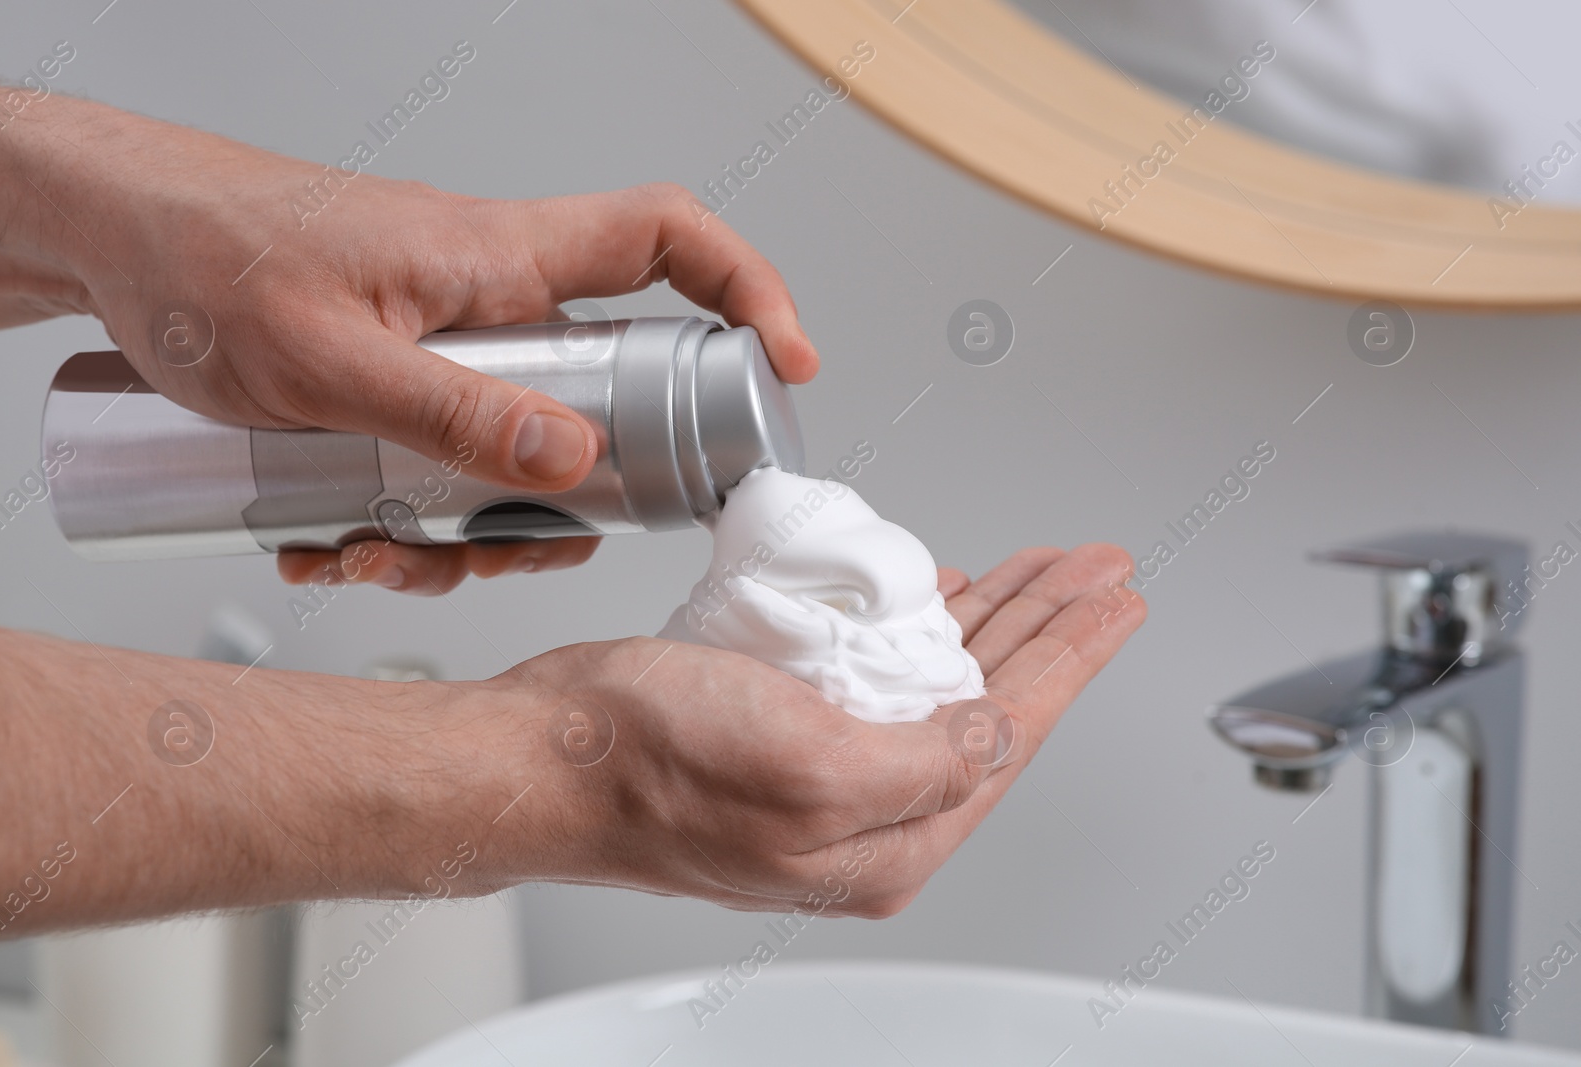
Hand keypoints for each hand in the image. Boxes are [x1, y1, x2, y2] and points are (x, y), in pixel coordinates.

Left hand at [0, 91, 816, 588]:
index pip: (666, 239)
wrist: (109, 244)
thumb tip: (574, 458)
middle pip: (604, 389)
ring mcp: (447, 346)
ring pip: (517, 452)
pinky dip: (403, 522)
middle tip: (521, 543)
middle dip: (573, 492)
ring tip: (376, 556)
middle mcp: (491, 301)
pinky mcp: (399, 384)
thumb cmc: (205, 258)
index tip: (785, 363)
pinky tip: (329, 544)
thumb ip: (453, 412)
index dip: (747, 289)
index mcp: (500, 259)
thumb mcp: (325, 358)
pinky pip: (444, 466)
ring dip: (464, 530)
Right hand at [450, 544, 1142, 914]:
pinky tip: (942, 596)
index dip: (1074, 656)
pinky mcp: (785, 730)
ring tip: (1044, 574)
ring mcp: (824, 772)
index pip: (1013, 732)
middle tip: (1096, 574)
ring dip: (995, 620)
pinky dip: (920, 626)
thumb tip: (994, 735)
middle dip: (1049, 629)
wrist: (541, 753)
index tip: (1118, 601)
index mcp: (887, 838)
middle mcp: (864, 815)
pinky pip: (880, 671)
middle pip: (990, 704)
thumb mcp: (809, 766)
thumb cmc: (647, 764)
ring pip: (940, 682)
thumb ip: (924, 762)